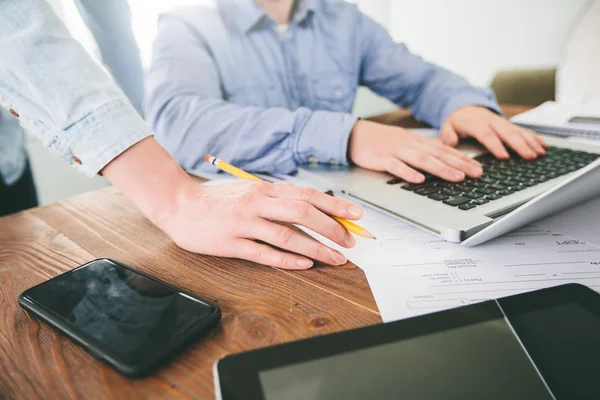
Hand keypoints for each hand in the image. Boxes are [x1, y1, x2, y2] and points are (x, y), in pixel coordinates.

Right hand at [156, 180, 363, 269]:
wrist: (179, 204)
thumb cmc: (218, 199)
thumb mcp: (249, 190)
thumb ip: (276, 198)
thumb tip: (311, 208)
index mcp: (264, 189)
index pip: (307, 195)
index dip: (334, 205)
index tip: (356, 215)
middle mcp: (257, 203)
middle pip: (302, 212)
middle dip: (331, 227)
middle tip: (349, 241)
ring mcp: (245, 223)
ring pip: (288, 235)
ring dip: (316, 248)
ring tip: (335, 258)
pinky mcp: (232, 243)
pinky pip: (264, 253)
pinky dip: (287, 260)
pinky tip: (304, 265)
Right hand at [348, 119, 482, 182]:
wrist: (354, 134)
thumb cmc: (380, 141)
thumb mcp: (404, 143)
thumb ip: (421, 151)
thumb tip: (441, 161)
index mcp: (416, 141)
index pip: (444, 150)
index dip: (462, 159)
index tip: (478, 168)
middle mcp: (410, 144)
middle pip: (438, 154)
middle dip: (459, 164)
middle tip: (477, 173)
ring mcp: (396, 151)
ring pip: (422, 160)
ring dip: (441, 169)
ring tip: (457, 177)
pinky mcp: (381, 158)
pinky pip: (396, 166)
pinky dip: (408, 172)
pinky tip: (419, 179)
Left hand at [440, 106, 547, 159]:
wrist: (465, 105)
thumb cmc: (457, 120)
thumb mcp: (447, 125)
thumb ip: (447, 134)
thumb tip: (450, 142)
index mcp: (478, 125)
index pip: (488, 136)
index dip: (496, 145)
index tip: (504, 156)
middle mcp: (493, 123)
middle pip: (508, 134)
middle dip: (520, 145)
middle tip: (529, 156)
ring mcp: (503, 123)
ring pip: (519, 132)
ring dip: (531, 142)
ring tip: (540, 153)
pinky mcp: (510, 125)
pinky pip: (524, 130)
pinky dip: (535, 138)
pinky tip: (544, 146)